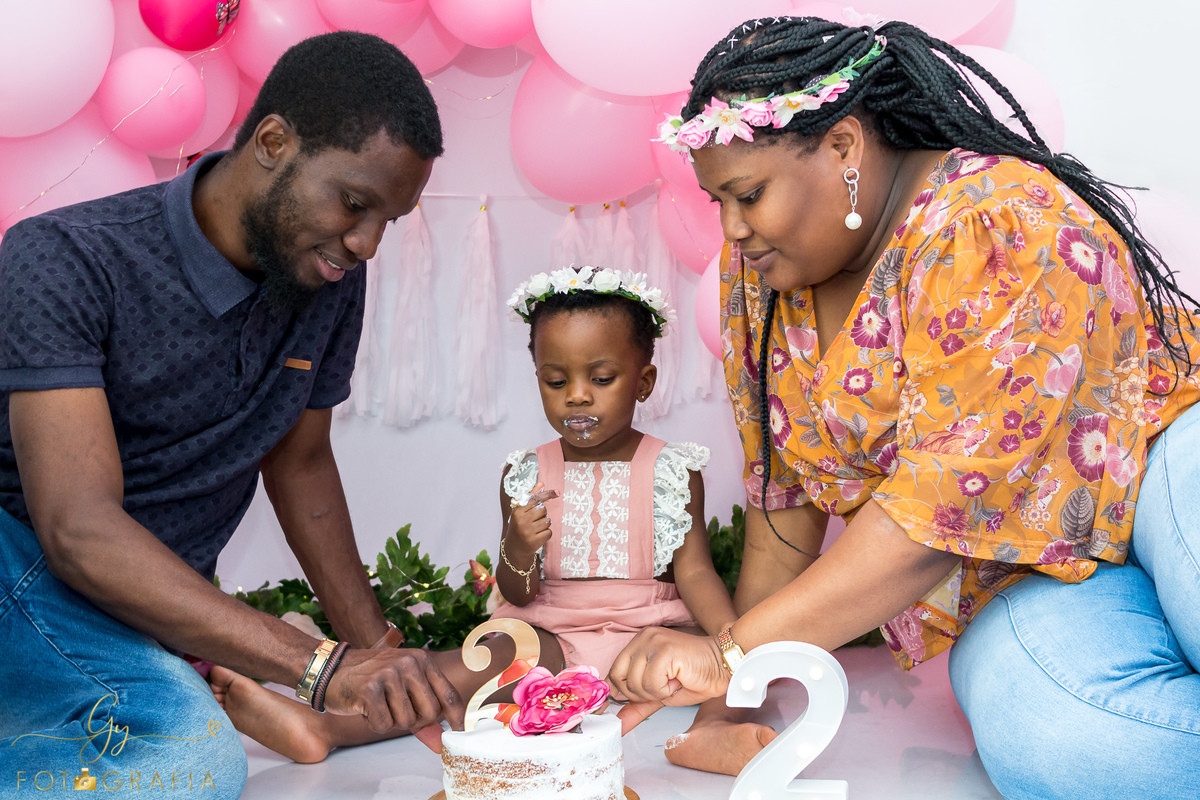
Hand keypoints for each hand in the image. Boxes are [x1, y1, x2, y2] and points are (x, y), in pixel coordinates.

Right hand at [323, 647, 464, 747]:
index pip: (448, 694)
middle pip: (430, 713)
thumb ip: (423, 716)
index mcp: (422, 660)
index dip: (456, 717)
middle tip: (396, 710)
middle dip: (414, 721)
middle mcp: (409, 663)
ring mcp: (389, 674)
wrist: (330, 670)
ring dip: (391, 721)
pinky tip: (366, 708)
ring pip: (406, 721)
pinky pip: (384, 724)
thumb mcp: (401, 689)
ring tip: (379, 705)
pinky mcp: (369, 689)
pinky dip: (375, 723)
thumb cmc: (370, 680)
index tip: (461, 732)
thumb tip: (440, 742)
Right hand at [505, 482, 556, 558]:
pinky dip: (546, 534)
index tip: (558, 492)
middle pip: (543, 510)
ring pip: (547, 521)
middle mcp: (521, 521)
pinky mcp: (533, 542)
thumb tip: (542, 483)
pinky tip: (538, 536)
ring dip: (545, 524)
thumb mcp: (521, 512)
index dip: (547, 494)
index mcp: (517, 511)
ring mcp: (527, 532)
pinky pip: (549, 532)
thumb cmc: (519, 526)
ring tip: (535, 529)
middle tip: (534, 520)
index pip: (535, 499)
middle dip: (542, 514)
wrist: (514, 549)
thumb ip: (531, 497)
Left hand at [607, 627, 730, 734]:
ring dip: (655, 693)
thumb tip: (617, 723)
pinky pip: (650, 683)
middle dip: (641, 694)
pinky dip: (664, 690)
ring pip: (634, 683)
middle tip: (663, 688)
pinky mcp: (663, 650)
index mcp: (639, 643)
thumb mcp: (660, 694)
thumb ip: (637, 705)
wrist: (723, 667)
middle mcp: (643, 638)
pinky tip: (678, 680)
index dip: (620, 693)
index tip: (631, 703)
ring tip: (673, 682)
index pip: (613, 673)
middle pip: (620, 679)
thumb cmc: (696, 677)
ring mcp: (652, 642)